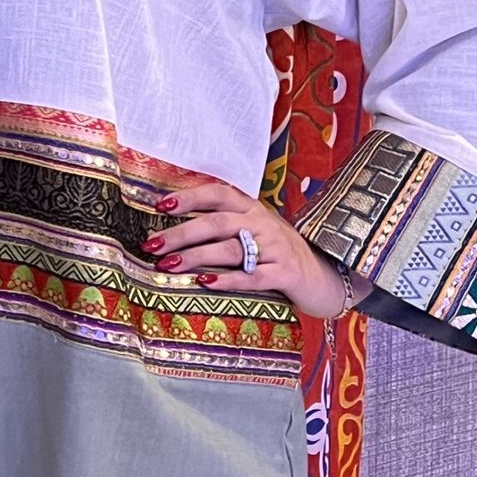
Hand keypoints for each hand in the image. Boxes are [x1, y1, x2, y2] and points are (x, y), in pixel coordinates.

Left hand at [139, 178, 358, 320]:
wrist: (324, 276)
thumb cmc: (277, 253)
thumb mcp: (255, 230)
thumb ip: (225, 224)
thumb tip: (174, 229)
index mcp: (252, 208)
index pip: (218, 194)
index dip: (189, 198)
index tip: (161, 207)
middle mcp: (263, 223)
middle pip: (217, 223)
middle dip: (181, 234)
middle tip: (152, 245)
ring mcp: (276, 248)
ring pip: (231, 249)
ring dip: (196, 257)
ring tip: (168, 265)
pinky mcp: (286, 274)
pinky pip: (253, 276)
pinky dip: (228, 279)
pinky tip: (205, 282)